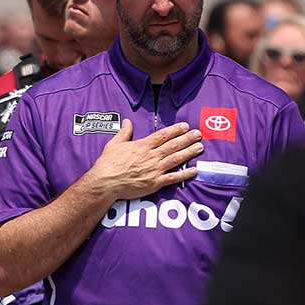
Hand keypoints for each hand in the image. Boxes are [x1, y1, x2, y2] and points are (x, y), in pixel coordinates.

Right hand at [84, 119, 201, 200]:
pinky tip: (194, 170)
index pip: (162, 135)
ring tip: (199, 147)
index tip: (185, 126)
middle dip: (187, 139)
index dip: (175, 130)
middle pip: (173, 145)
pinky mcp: (155, 183)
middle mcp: (151, 156)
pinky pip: (173, 177)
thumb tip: (127, 121)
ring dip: (189, 152)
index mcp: (142, 146)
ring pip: (176, 159)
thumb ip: (124, 132)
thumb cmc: (107, 164)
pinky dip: (185, 174)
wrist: (105, 183)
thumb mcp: (114, 144)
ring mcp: (155, 170)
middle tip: (198, 134)